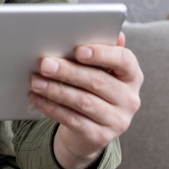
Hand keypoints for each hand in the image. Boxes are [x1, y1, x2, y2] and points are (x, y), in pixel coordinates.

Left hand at [28, 33, 142, 168]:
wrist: (90, 131)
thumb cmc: (93, 91)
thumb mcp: (100, 71)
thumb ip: (99, 52)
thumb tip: (102, 32)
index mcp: (132, 77)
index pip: (124, 61)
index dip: (102, 54)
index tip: (78, 50)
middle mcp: (130, 99)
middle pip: (97, 81)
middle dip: (68, 71)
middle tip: (45, 64)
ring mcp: (118, 120)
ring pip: (83, 102)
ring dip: (56, 90)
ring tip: (36, 81)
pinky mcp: (100, 137)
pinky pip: (72, 120)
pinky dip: (52, 108)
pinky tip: (37, 98)